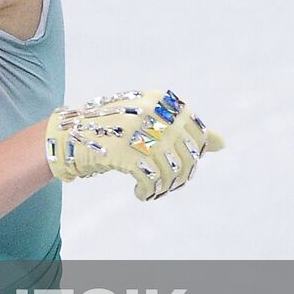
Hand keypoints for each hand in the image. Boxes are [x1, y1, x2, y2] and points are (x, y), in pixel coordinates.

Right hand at [45, 89, 225, 200]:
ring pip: (172, 171)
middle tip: (166, 183)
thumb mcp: (148, 121)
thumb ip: (183, 129)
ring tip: (153, 190)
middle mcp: (152, 113)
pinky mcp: (126, 153)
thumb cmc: (113, 128)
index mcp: (160, 100)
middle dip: (181, 176)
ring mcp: (139, 133)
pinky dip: (148, 191)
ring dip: (165, 187)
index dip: (193, 152)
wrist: (70, 135)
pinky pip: (151, 180)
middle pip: (187, 154)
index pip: (197, 129)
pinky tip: (140, 193)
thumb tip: (223, 143)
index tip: (179, 162)